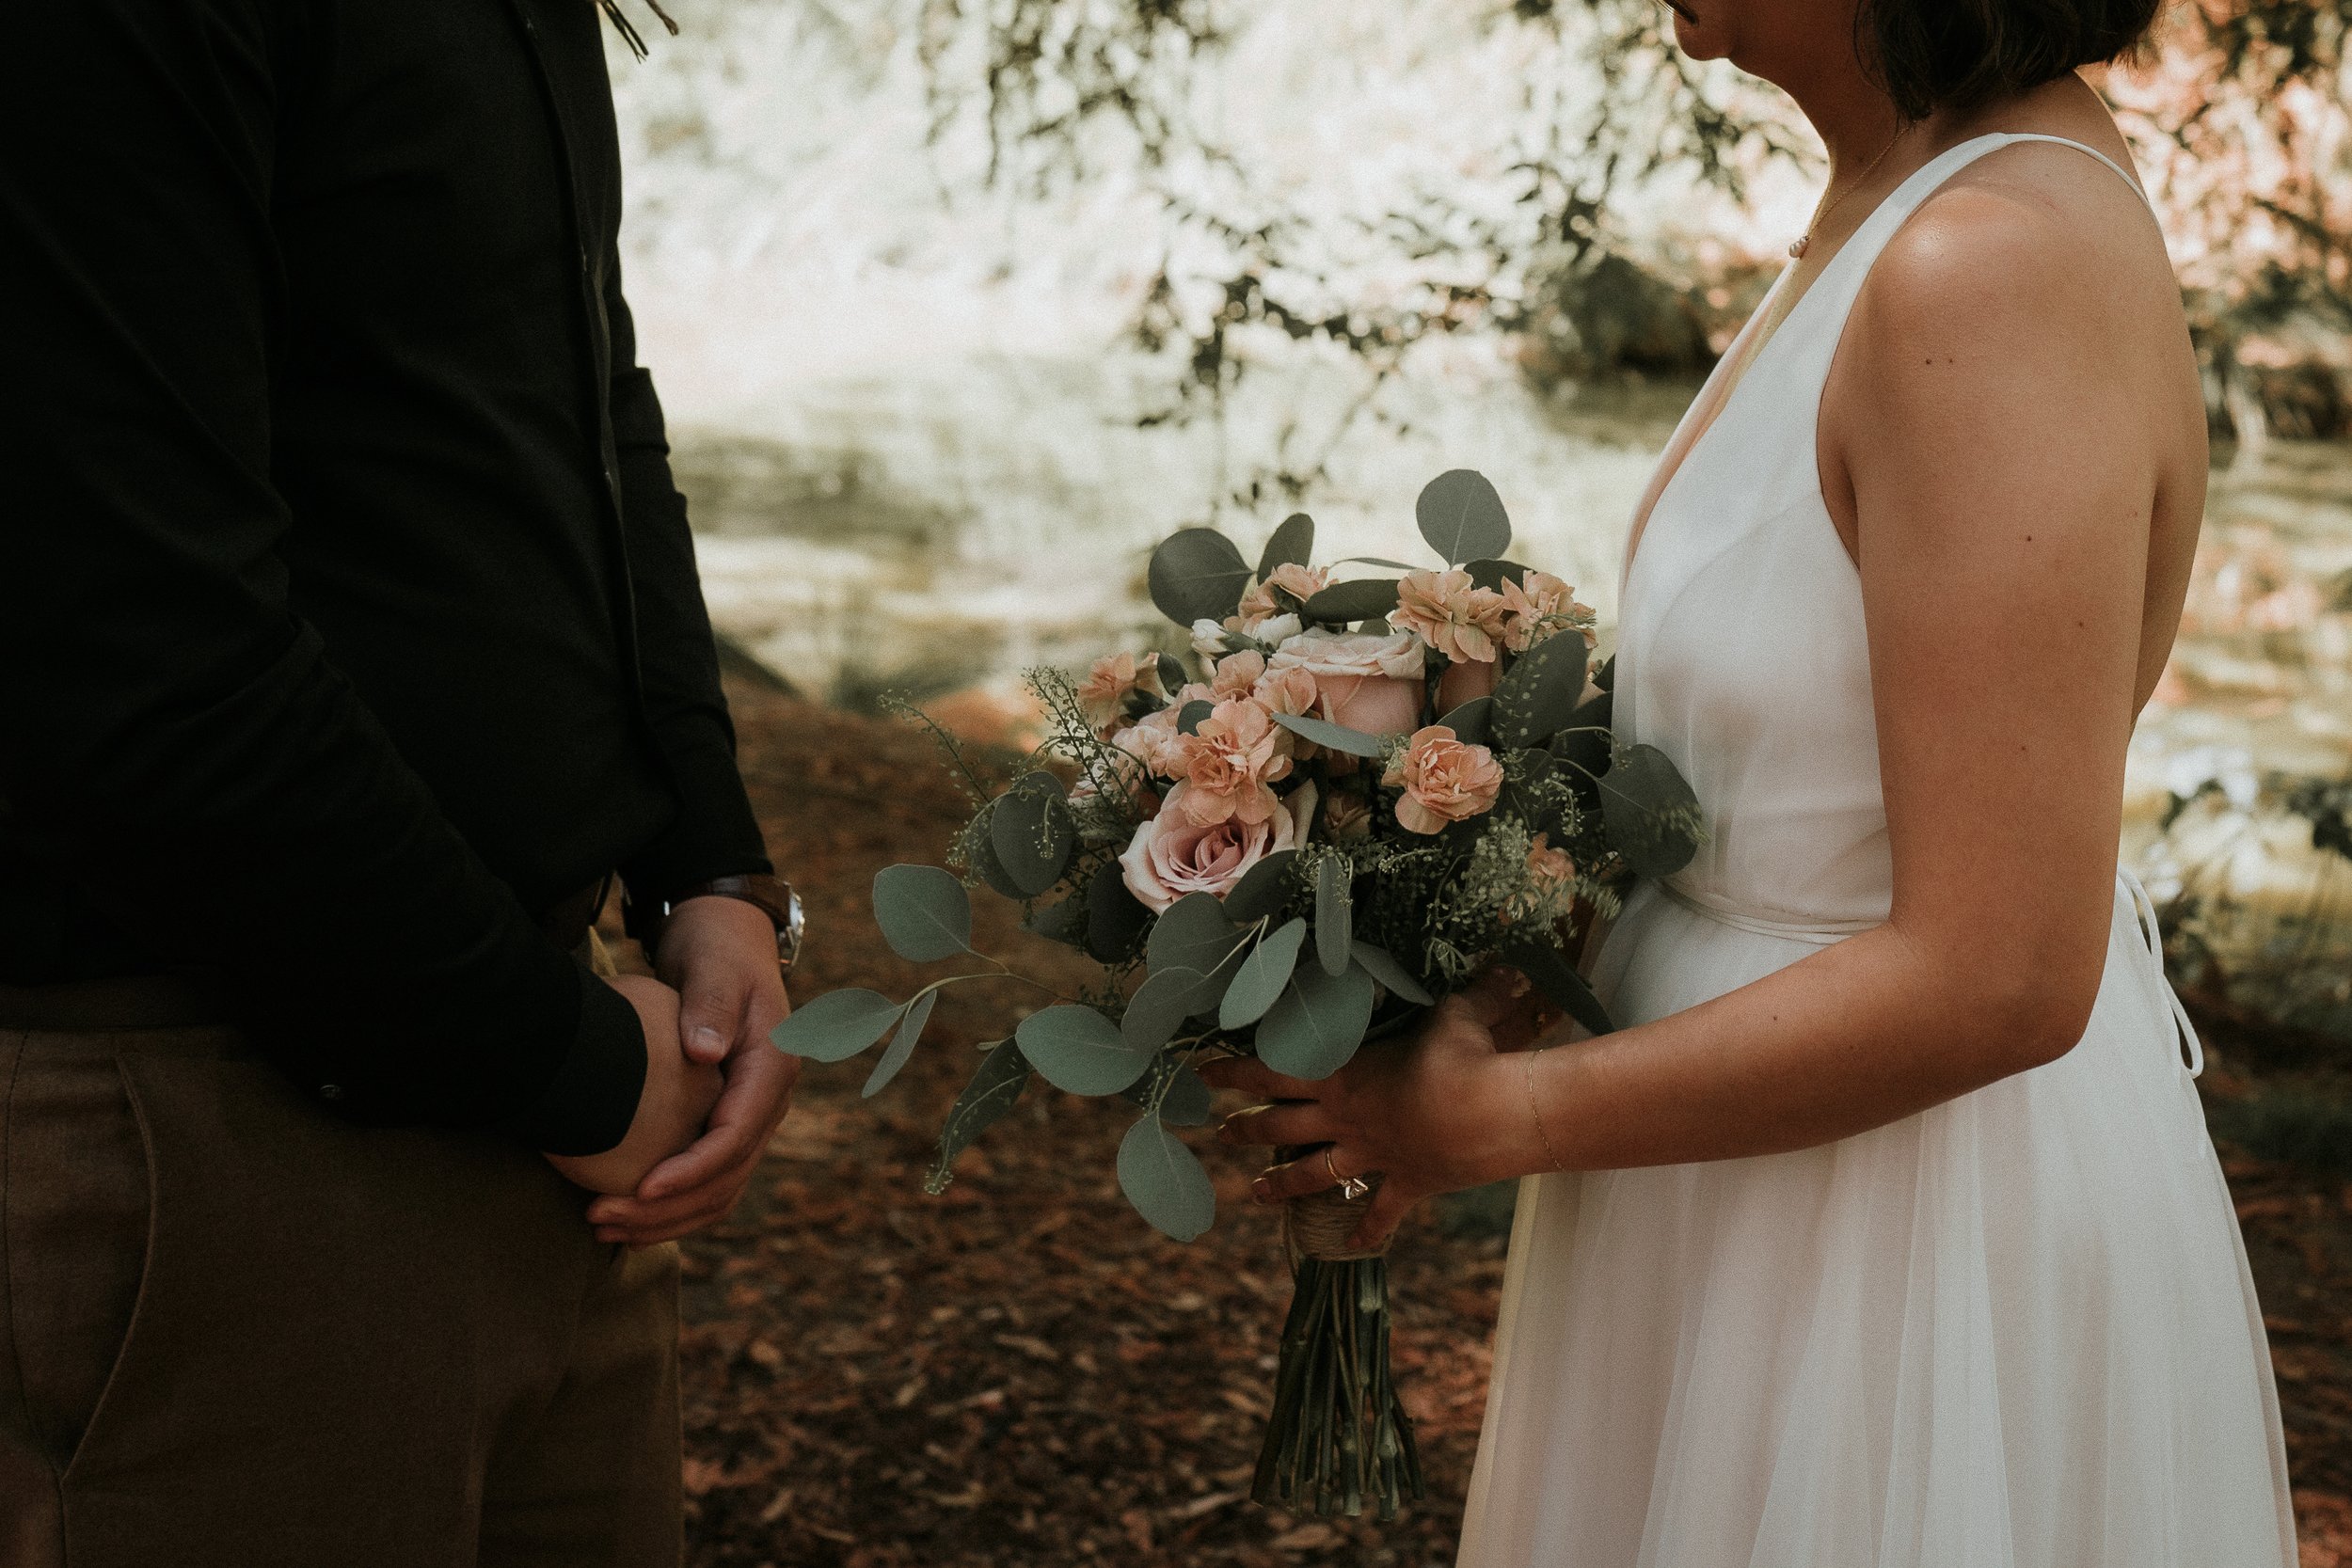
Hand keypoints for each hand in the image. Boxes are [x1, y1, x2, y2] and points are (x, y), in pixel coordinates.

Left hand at [585, 894, 797, 1244]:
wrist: (728, 941)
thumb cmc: (718, 951)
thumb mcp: (715, 968)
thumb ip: (712, 1005)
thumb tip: (705, 1053)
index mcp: (773, 1067)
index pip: (737, 1136)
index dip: (691, 1169)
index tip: (642, 1187)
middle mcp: (768, 1101)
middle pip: (728, 1177)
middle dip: (668, 1208)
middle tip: (603, 1218)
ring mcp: (750, 1115)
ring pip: (719, 1190)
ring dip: (666, 1218)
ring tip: (603, 1228)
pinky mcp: (726, 1121)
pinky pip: (707, 1179)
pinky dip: (670, 1205)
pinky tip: (625, 1215)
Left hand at [1200, 968, 1540, 1250]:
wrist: (1491, 1114)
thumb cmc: (1464, 1054)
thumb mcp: (1457, 1013)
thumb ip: (1467, 993)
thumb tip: (1503, 968)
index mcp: (1344, 1073)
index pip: (1273, 1069)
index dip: (1234, 1070)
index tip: (1202, 1070)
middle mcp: (1348, 1118)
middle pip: (1282, 1124)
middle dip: (1246, 1128)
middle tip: (1219, 1133)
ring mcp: (1375, 1155)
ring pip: (1315, 1172)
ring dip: (1283, 1183)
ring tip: (1255, 1193)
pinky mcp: (1407, 1185)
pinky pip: (1379, 1212)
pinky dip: (1365, 1229)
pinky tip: (1349, 1245)